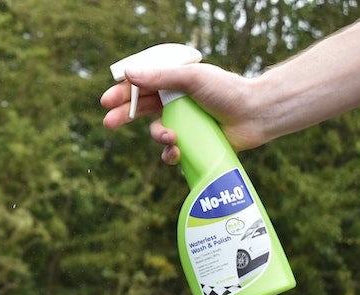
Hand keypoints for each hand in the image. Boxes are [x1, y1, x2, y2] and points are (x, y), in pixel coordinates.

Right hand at [100, 63, 263, 163]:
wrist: (255, 114)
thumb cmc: (226, 91)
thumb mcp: (191, 78)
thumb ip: (159, 77)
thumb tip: (129, 74)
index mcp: (173, 84)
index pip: (140, 87)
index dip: (122, 94)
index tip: (107, 101)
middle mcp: (175, 103)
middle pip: (140, 110)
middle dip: (123, 116)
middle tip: (108, 123)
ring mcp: (182, 124)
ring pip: (155, 132)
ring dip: (158, 136)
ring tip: (170, 137)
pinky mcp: (190, 144)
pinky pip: (170, 152)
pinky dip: (170, 154)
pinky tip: (177, 151)